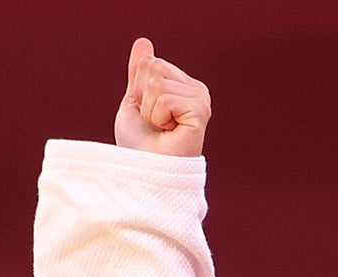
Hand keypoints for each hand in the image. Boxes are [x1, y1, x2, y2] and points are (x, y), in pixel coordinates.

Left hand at [114, 38, 209, 156]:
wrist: (146, 173)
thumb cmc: (140, 146)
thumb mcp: (135, 102)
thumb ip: (140, 74)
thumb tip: (144, 42)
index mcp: (185, 86)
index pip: (152, 63)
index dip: (140, 91)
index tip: (149, 118)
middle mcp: (198, 91)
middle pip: (155, 66)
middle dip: (144, 98)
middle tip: (154, 125)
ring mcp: (202, 101)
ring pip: (158, 82)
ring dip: (150, 111)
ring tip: (162, 131)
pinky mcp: (201, 112)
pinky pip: (165, 97)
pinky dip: (157, 117)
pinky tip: (169, 133)